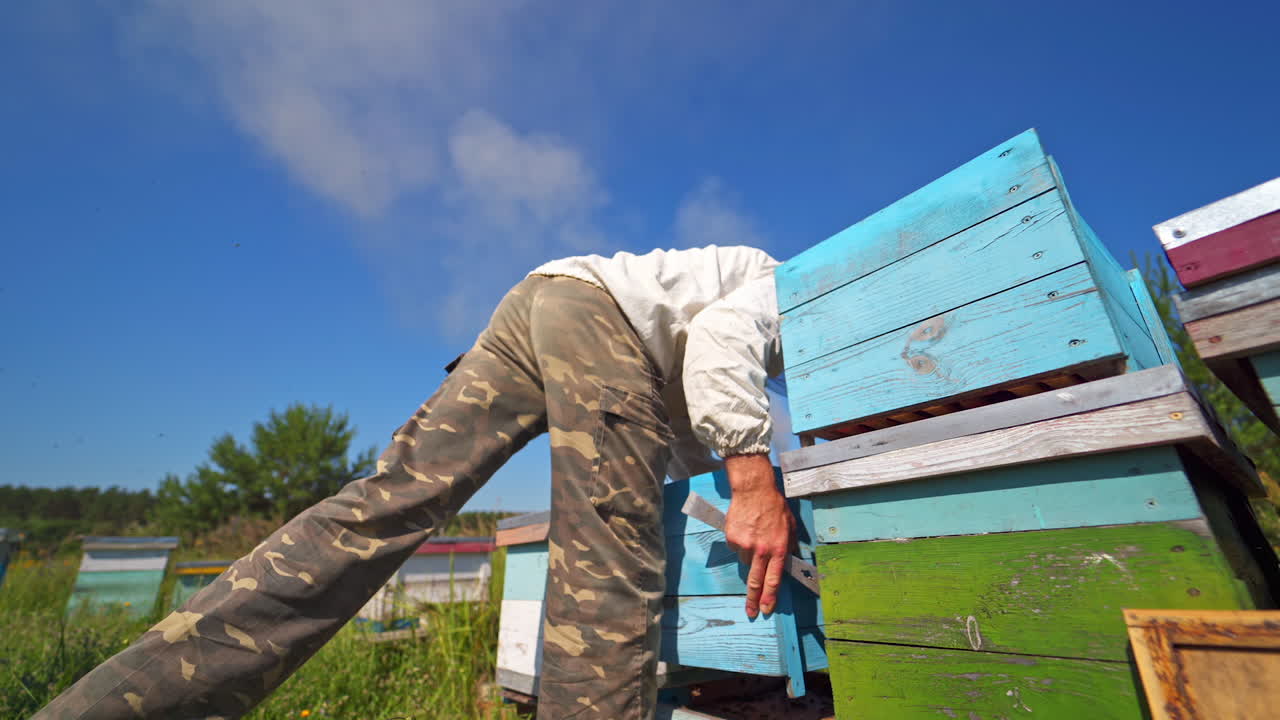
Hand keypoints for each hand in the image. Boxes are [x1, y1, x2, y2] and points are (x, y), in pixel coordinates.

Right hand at [722, 454, 794, 618]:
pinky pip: (736, 548)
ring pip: (746, 561)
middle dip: (754, 599)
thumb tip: (791, 562)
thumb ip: (790, 546)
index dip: (771, 596)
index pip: (774, 579)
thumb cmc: (775, 507)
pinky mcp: (732, 538)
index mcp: (778, 548)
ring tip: (755, 538)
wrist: (754, 490)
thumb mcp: (791, 527)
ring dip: (750, 556)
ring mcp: (745, 544)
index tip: (767, 609)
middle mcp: (761, 550)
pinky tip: (746, 530)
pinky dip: (740, 543)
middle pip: (755, 581)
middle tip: (751, 612)